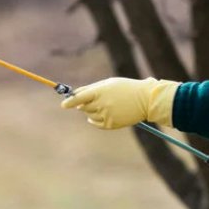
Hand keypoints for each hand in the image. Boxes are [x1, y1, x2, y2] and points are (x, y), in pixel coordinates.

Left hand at [60, 77, 179, 128]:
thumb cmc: (125, 88)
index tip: (63, 105)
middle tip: (95, 100)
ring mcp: (106, 115)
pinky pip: (96, 124)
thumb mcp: (108, 83)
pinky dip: (94, 121)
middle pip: (83, 107)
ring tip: (105, 105)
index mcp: (100, 92)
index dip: (69, 102)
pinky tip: (100, 115)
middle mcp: (102, 104)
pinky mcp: (111, 124)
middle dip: (84, 104)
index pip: (79, 98)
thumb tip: (75, 98)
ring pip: (89, 115)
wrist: (145, 99)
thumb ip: (90, 89)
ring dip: (92, 111)